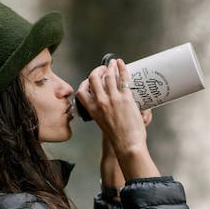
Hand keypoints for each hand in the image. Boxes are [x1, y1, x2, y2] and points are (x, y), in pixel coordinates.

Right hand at [77, 59, 158, 179]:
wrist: (127, 145)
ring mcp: (113, 99)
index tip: (90, 80)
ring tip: (113, 63)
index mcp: (93, 110)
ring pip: (108, 76)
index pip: (81, 92)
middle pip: (93, 79)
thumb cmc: (118, 139)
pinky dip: (122, 68)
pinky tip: (121, 64)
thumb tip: (113, 105)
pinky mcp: (125, 98)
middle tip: (103, 69)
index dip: (85, 83)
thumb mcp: (103, 125)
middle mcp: (101, 102)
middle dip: (97, 70)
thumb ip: (104, 113)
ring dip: (110, 67)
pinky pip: (123, 78)